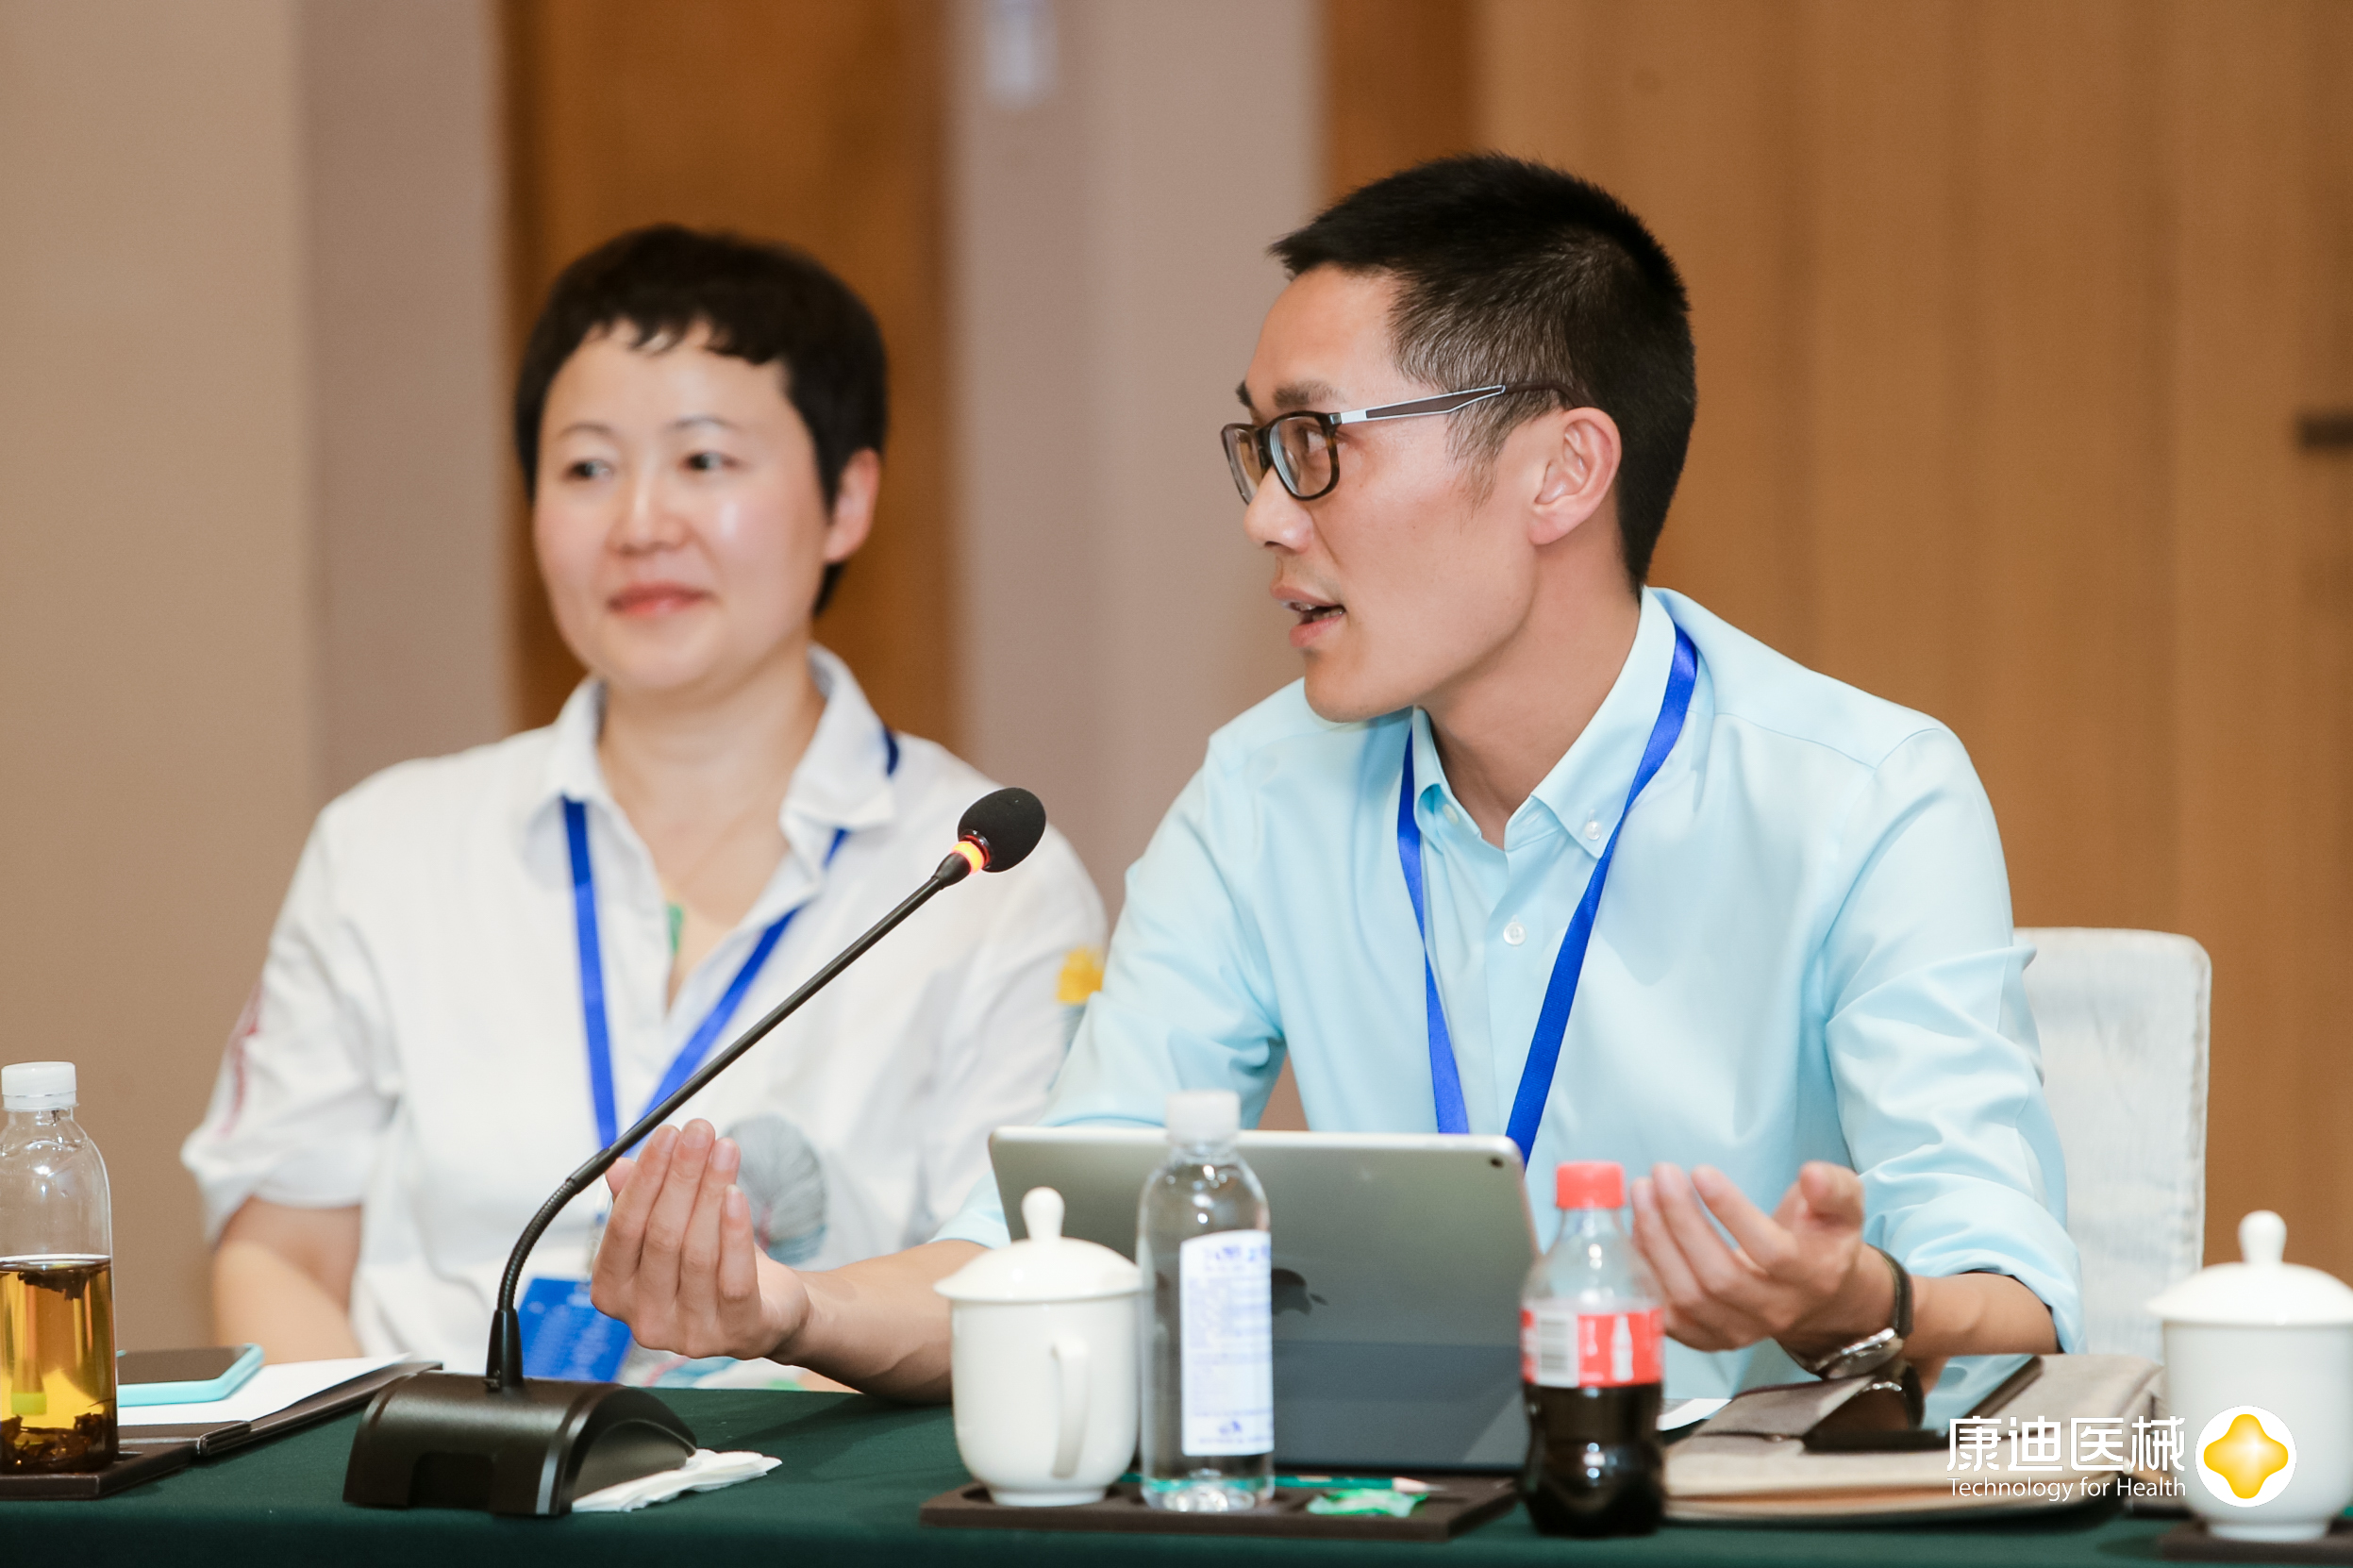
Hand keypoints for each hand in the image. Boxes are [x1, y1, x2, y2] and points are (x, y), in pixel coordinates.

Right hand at [589, 1119, 806, 1361]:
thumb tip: (617, 1166)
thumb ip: (640, 1202)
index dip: (646, 1177)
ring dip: (712, 1191)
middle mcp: (645, 1321)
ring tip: (725, 1149)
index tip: (666, 1133)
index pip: (624, 1228)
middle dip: (682, 1176)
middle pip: (661, 1237)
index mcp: (615, 1294)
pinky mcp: (737, 1333)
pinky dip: (735, 1231)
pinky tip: (737, 1193)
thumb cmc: (711, 1265)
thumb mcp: (670, 1231)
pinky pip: (734, 1277)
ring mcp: (690, 1334)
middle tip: (700, 1131)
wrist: (768, 1308)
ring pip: (698, 1253)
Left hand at [1628, 1161, 1890, 1358]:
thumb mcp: (1843, 1208)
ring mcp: (1737, 1332)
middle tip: (1660, 1174)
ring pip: (1688, 1298)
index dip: (1732, 1213)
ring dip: (1656, 1242)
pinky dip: (1644, 1272)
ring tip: (1642, 1193)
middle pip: (1720, 1278)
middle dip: (1682, 1222)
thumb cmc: (1820, 1240)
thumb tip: (1812, 1174)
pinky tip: (1635, 1229)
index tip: (1701, 1171)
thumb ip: (1833, 1188)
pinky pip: (1665, 1314)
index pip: (1771, 1253)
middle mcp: (1775, 1312)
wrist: (1815, 1296)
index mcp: (1813, 1277)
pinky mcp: (1705, 1338)